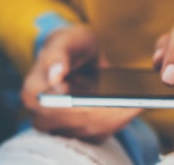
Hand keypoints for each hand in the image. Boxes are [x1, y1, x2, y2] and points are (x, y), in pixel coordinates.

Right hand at [21, 26, 140, 142]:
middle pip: (80, 124)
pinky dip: (118, 123)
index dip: (86, 108)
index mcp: (34, 94)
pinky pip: (99, 134)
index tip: (112, 101)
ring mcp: (59, 128)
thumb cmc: (69, 45)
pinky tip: (135, 109)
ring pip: (92, 132)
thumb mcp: (65, 40)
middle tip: (136, 104)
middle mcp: (42, 117)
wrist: (74, 55)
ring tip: (139, 105)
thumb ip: (57, 56)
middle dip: (109, 114)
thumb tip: (55, 75)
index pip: (61, 109)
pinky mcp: (77, 132)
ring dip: (117, 120)